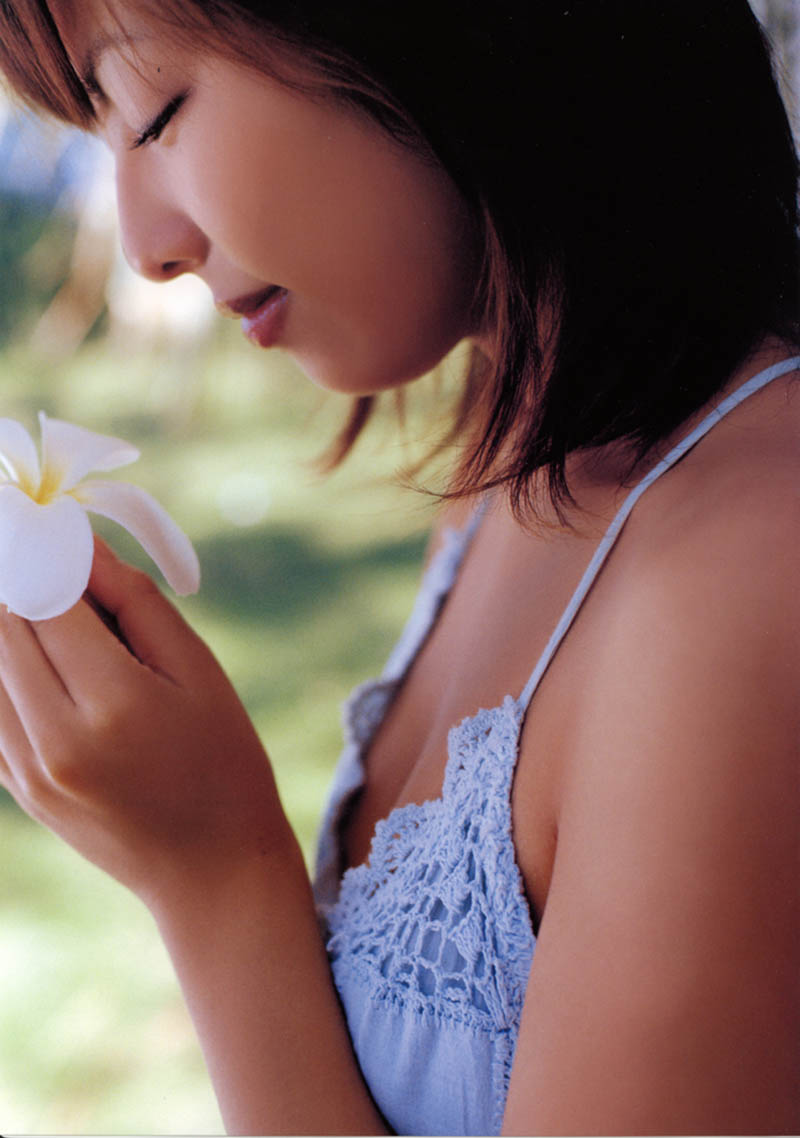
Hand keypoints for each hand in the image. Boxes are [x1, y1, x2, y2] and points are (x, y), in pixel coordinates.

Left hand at [0, 539, 288, 907]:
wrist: (211, 870)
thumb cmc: (224, 759)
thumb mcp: (199, 670)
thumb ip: (136, 602)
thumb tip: (80, 545)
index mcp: (112, 704)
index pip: (45, 601)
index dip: (44, 553)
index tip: (50, 524)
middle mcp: (54, 741)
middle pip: (4, 629)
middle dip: (19, 582)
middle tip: (45, 558)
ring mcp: (26, 771)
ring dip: (9, 627)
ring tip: (50, 616)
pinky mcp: (16, 788)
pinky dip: (4, 671)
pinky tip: (35, 657)